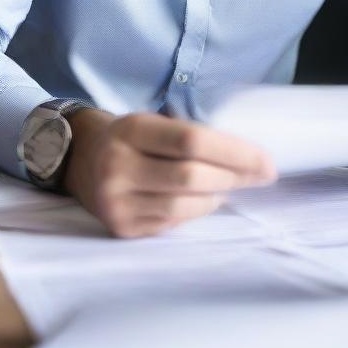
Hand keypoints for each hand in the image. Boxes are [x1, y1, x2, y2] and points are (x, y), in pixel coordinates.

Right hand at [62, 108, 275, 237]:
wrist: (80, 159)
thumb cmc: (132, 137)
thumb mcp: (153, 120)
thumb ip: (191, 134)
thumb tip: (249, 157)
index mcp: (131, 129)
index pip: (192, 140)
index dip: (235, 152)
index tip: (266, 161)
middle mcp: (118, 165)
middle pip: (192, 177)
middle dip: (235, 177)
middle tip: (261, 175)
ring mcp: (116, 201)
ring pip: (184, 205)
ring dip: (218, 197)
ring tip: (231, 187)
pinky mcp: (120, 227)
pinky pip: (171, 222)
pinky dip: (196, 211)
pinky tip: (204, 200)